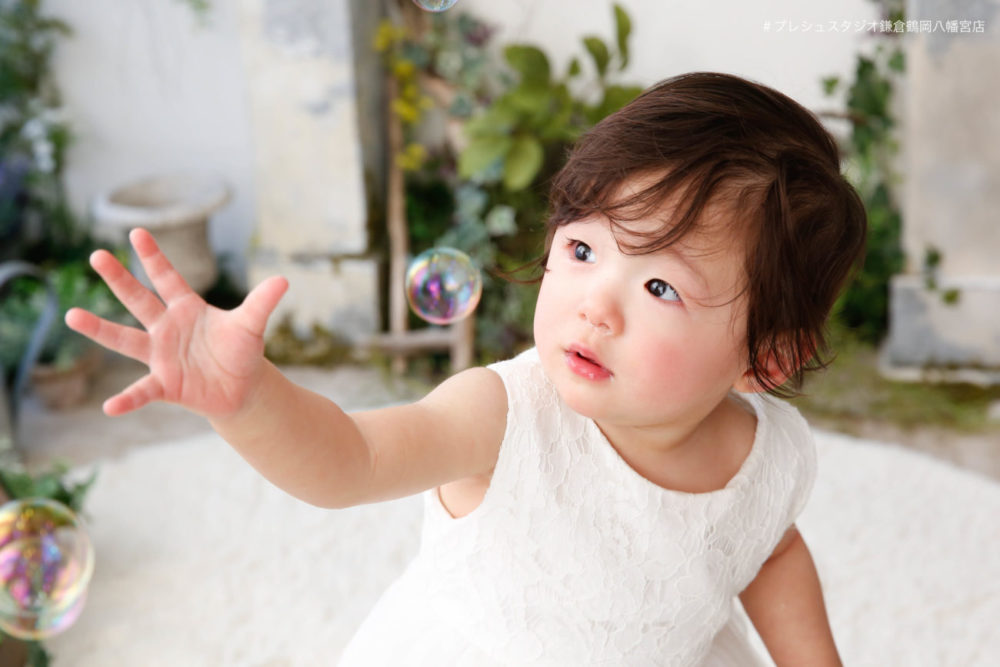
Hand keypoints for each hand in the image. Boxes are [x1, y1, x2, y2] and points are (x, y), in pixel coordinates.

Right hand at [65, 228, 287, 417]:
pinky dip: (127, 399)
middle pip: (139, 299)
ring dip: (99, 329)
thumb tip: (284, 279)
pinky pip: (142, 391)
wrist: (241, 388)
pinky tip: (110, 406)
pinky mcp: (165, 384)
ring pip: (125, 339)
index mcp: (187, 308)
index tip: (137, 231)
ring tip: (72, 315)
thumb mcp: (251, 325)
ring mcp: (161, 355)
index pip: (168, 278)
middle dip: (119, 278)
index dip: (154, 256)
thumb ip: (262, 303)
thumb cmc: (241, 351)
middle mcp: (167, 328)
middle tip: (96, 255)